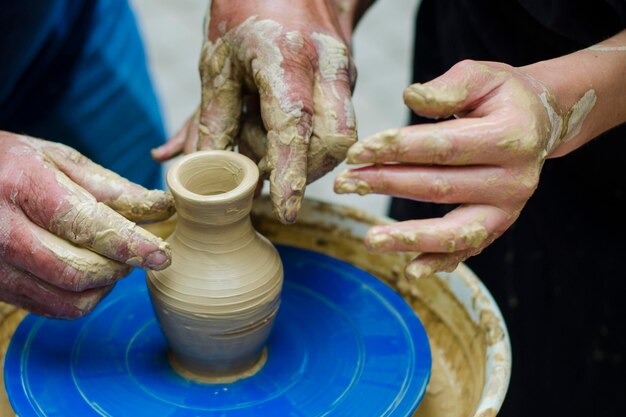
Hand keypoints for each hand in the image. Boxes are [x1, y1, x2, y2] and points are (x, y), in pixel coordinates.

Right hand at [0, 133, 174, 317]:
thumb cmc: (12, 163)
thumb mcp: (58, 160)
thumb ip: (111, 187)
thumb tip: (162, 207)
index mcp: (22, 186)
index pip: (85, 225)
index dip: (129, 244)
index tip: (161, 254)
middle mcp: (2, 229)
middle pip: (78, 269)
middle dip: (120, 266)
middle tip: (138, 251)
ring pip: (67, 296)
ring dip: (105, 284)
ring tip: (113, 259)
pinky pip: (50, 307)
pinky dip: (83, 298)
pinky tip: (90, 274)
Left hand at [152, 0, 357, 223]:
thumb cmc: (244, 11)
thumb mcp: (218, 63)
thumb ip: (209, 121)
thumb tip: (190, 169)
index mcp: (289, 59)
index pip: (296, 129)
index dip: (291, 175)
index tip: (286, 212)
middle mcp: (328, 67)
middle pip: (335, 143)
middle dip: (304, 168)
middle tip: (266, 164)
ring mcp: (344, 73)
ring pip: (338, 138)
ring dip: (304, 154)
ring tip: (265, 129)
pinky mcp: (348, 79)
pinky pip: (335, 123)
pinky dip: (307, 137)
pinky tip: (278, 117)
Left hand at [335, 60, 583, 278]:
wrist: (539, 121)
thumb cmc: (502, 96)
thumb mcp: (481, 76)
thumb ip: (448, 88)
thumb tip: (409, 98)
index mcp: (509, 136)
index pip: (442, 147)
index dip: (396, 149)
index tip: (356, 152)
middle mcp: (514, 179)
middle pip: (439, 187)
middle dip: (386, 184)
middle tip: (344, 183)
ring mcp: (508, 208)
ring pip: (455, 229)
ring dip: (409, 237)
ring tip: (370, 239)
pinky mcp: (500, 224)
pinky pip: (469, 248)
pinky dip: (440, 261)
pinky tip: (412, 270)